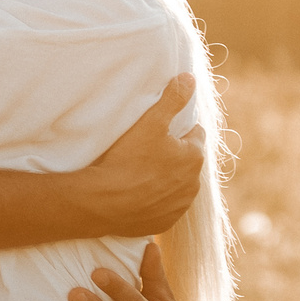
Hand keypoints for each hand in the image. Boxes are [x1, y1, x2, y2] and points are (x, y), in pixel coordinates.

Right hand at [84, 74, 206, 235]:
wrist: (104, 202)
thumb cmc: (127, 159)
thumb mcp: (151, 121)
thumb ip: (173, 98)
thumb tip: (191, 78)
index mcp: (194, 156)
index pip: (195, 134)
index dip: (177, 130)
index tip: (158, 132)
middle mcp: (194, 184)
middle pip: (186, 161)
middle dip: (173, 155)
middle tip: (145, 151)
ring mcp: (180, 206)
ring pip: (177, 185)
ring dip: (166, 179)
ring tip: (140, 173)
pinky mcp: (165, 222)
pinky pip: (165, 207)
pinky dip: (155, 200)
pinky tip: (137, 193)